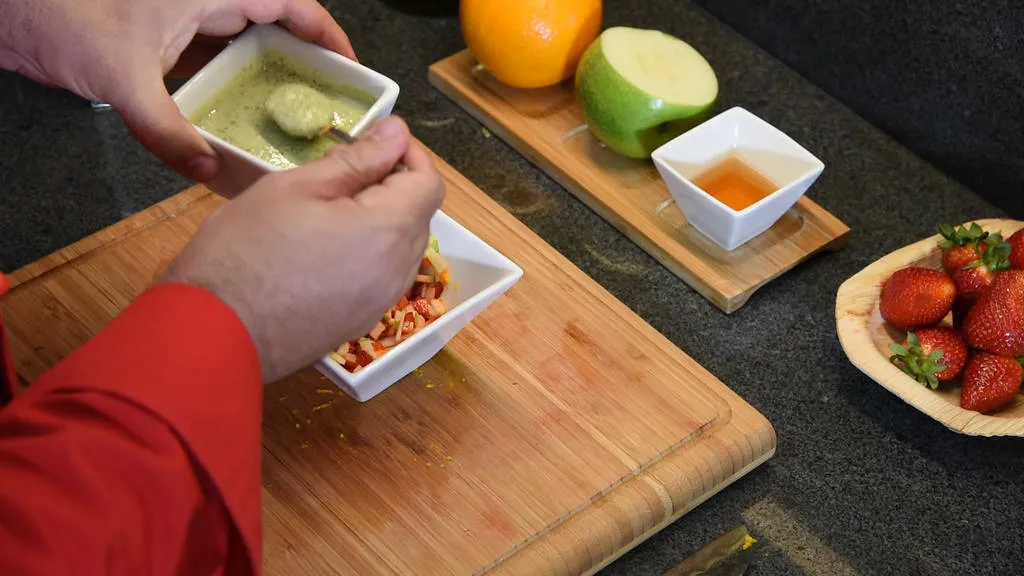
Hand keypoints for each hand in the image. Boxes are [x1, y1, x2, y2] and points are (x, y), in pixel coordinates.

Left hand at [0, 0, 355, 182]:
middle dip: (305, 62)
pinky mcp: (168, 40)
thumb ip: (168, 132)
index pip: (291, 3)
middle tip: (326, 102)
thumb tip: (207, 169)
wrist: (16, 17)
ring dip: (270, 77)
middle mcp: (205, 1)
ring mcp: (186, 19)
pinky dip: (233, 85)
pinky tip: (242, 116)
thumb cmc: (62, 17)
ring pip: (247, 44)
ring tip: (293, 116)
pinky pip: (216, 60)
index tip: (348, 67)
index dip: (327, 34)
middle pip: (276, 26)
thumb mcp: (124, 80)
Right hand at [160, 117, 445, 382]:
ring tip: (326, 206)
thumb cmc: (245, 250)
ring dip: (379, 219)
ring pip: (399, 248)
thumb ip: (358, 160)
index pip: (429, 183)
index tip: (376, 140)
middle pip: (418, 216)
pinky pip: (380, 276)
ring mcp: (380, 303)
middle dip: (391, 185)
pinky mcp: (360, 323)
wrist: (213, 334)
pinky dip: (366, 252)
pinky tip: (321, 246)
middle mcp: (397, 272)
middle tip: (339, 168)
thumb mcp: (298, 187)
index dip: (409, 155)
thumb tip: (397, 134)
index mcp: (388, 232)